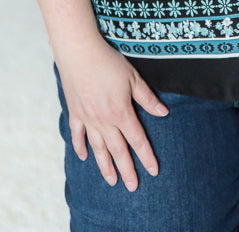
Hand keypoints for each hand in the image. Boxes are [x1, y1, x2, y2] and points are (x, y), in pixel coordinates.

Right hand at [56, 34, 168, 190]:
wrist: (79, 53)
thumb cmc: (108, 62)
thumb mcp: (133, 78)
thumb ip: (147, 98)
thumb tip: (164, 112)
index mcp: (121, 113)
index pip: (137, 140)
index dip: (146, 156)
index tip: (153, 171)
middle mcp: (103, 121)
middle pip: (118, 150)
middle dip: (127, 169)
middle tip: (133, 186)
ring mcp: (87, 119)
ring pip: (98, 148)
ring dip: (105, 166)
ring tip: (112, 181)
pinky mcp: (74, 112)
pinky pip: (77, 135)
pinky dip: (81, 147)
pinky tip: (85, 157)